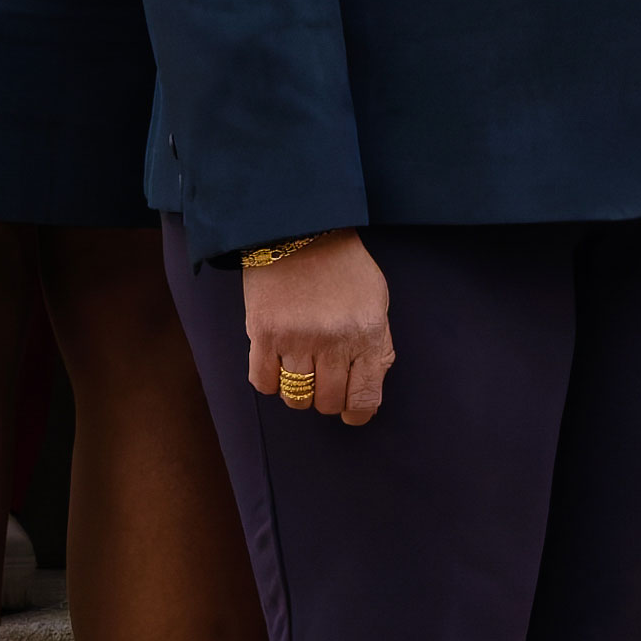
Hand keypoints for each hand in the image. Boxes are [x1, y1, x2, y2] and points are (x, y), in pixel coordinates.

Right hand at [241, 231, 396, 428]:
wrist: (302, 229)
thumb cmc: (344, 267)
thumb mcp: (376, 301)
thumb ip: (377, 346)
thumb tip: (369, 392)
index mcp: (367, 333)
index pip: (364, 398)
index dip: (357, 412)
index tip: (351, 410)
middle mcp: (333, 341)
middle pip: (327, 402)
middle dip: (328, 398)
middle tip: (325, 378)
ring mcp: (296, 338)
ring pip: (296, 398)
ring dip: (299, 390)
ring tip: (302, 367)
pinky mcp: (263, 333)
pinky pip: (263, 383)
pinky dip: (270, 380)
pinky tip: (278, 362)